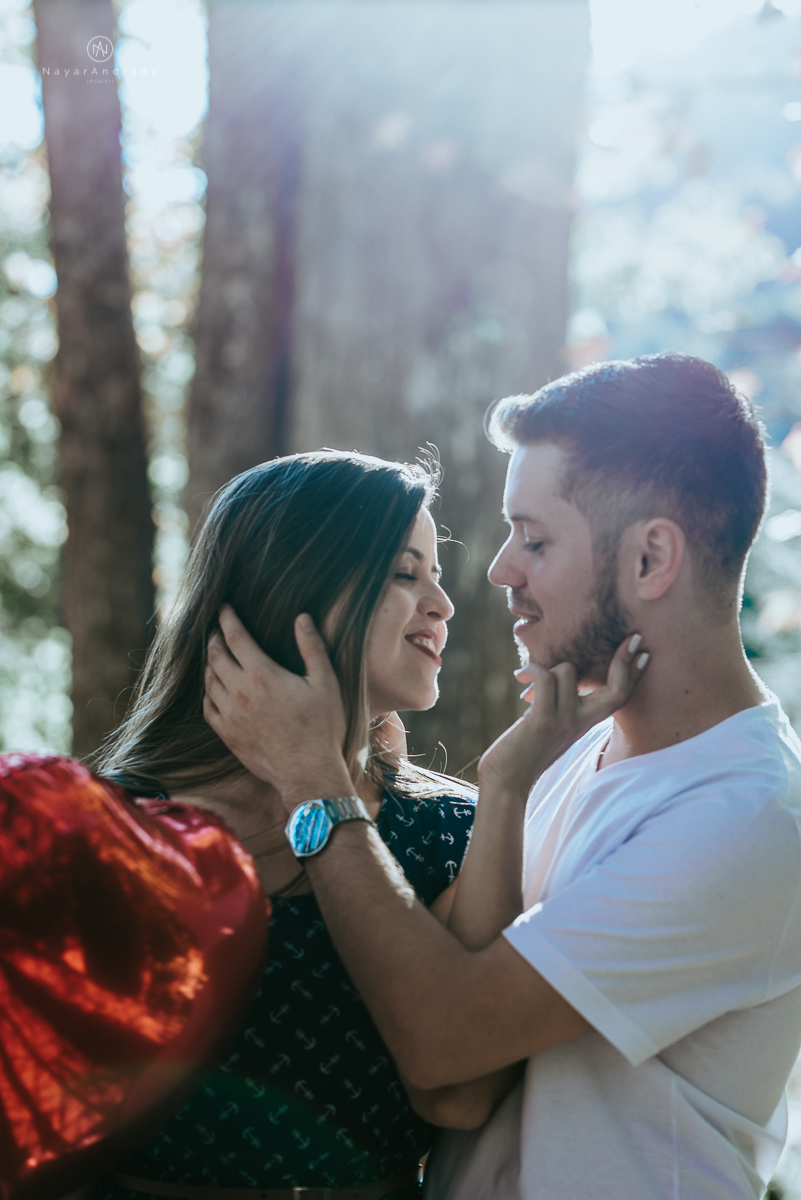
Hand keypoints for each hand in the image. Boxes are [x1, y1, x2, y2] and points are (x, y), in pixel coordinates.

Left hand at [204, 606, 353, 810]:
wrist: (308, 772)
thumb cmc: (322, 728)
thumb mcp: (326, 683)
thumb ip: (312, 648)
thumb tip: (302, 618)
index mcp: (263, 675)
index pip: (236, 638)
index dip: (227, 620)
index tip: (223, 607)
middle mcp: (240, 692)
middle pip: (215, 656)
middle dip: (213, 637)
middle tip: (215, 628)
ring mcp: (230, 715)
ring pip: (208, 680)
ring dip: (208, 663)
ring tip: (213, 654)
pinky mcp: (227, 735)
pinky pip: (207, 707)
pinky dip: (207, 692)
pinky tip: (213, 688)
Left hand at [477, 634, 648, 798]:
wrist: (506, 781)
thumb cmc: (524, 749)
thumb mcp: (552, 725)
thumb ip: (563, 705)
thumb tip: (558, 674)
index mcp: (585, 722)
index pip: (620, 697)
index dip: (633, 674)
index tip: (642, 652)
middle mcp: (581, 723)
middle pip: (616, 690)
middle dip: (624, 661)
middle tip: (632, 638)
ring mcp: (564, 722)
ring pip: (567, 671)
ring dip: (547, 667)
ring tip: (529, 676)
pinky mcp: (543, 721)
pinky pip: (546, 679)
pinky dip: (533, 670)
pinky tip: (521, 676)